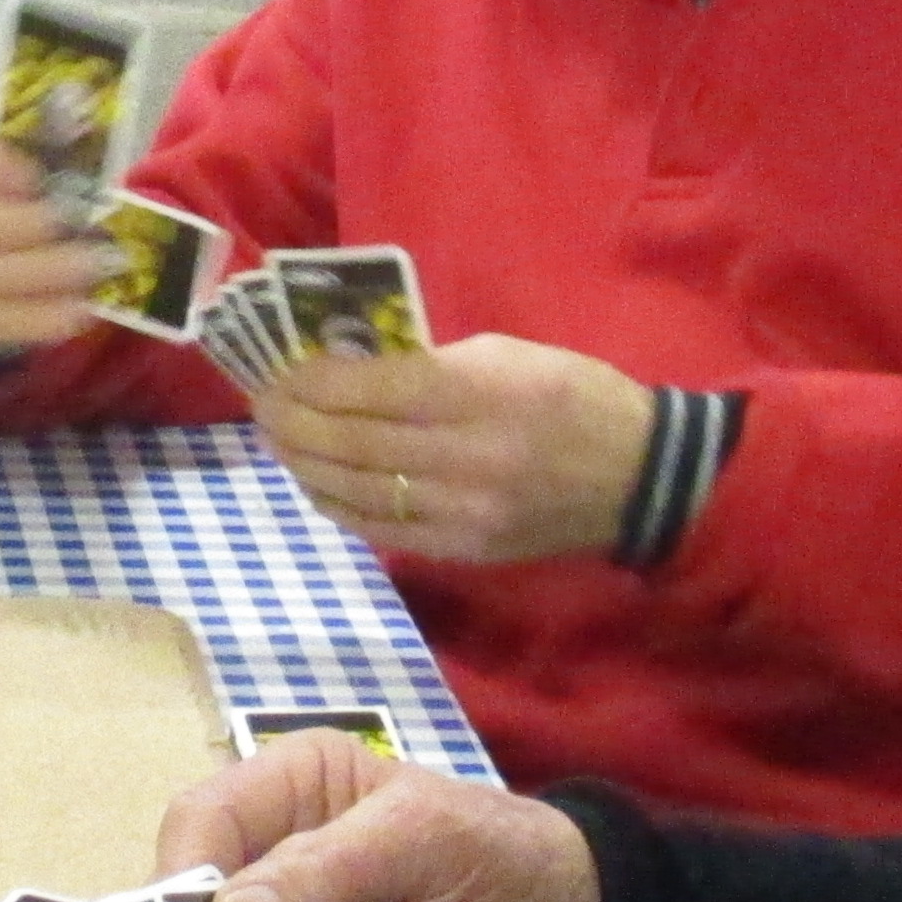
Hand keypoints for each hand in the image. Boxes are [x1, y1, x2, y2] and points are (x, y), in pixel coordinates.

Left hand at [249, 333, 656, 563]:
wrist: (637, 476)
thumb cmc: (572, 395)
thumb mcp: (506, 353)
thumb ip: (428, 361)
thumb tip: (353, 365)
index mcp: (476, 394)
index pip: (367, 390)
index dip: (310, 383)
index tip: (279, 371)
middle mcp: (462, 457)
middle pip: (350, 442)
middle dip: (293, 422)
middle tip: (263, 405)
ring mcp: (460, 511)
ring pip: (355, 489)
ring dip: (304, 463)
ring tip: (279, 440)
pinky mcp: (462, 548)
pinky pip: (379, 528)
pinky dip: (336, 504)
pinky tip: (315, 482)